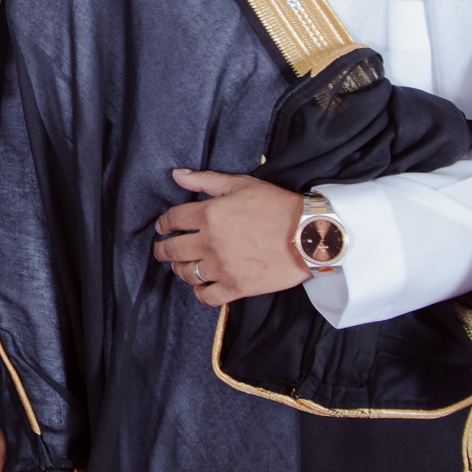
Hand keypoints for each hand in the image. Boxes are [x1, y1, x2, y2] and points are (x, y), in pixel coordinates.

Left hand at [152, 168, 310, 305]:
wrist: (310, 235)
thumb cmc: (279, 206)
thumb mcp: (242, 184)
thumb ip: (206, 180)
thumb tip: (177, 175)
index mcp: (209, 214)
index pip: (172, 219)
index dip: (163, 224)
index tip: (162, 227)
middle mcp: (210, 242)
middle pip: (172, 250)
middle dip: (162, 250)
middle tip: (161, 250)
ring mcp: (222, 267)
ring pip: (186, 273)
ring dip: (179, 269)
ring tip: (182, 266)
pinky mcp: (237, 287)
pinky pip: (206, 296)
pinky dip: (199, 292)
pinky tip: (201, 285)